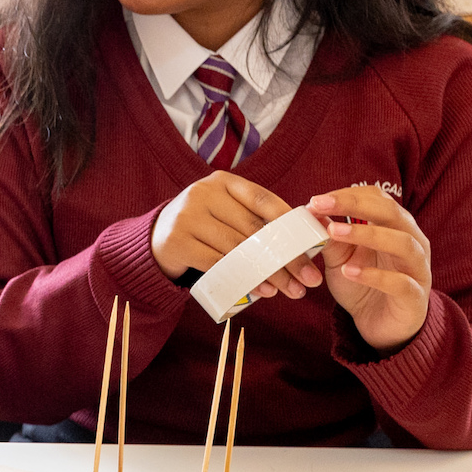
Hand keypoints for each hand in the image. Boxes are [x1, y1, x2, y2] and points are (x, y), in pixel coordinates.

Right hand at [150, 170, 323, 299]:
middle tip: (311, 278)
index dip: (291, 222)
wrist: (155, 240)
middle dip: (287, 256)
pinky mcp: (177, 242)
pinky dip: (244, 279)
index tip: (315, 244)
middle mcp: (203, 193)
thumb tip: (306, 238)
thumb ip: (254, 218)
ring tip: (292, 289)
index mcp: (222, 181)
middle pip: (255, 229)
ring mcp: (187, 217)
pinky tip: (263, 290)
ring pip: (239, 249)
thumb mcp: (225, 212)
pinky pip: (219, 264)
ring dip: (270, 272)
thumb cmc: (203, 227)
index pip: (264, 200)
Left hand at [308, 186, 430, 352]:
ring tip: (334, 232)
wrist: (381, 326)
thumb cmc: (363, 284)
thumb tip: (312, 214)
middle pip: (391, 212)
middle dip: (355, 205)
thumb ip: (330, 238)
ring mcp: (417, 268)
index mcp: (395, 227)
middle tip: (321, 205)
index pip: (377, 198)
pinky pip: (401, 283)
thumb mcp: (341, 258)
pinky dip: (375, 276)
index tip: (316, 200)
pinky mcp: (415, 297)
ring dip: (367, 234)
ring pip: (402, 242)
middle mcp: (412, 241)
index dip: (348, 195)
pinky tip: (350, 272)